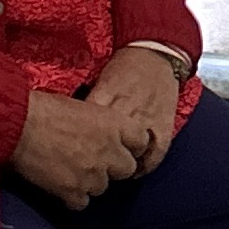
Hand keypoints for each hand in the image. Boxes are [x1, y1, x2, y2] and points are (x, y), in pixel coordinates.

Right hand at [11, 86, 141, 208]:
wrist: (20, 125)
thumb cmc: (47, 108)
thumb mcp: (85, 107)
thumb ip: (101, 124)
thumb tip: (102, 133)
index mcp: (115, 124)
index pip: (142, 141)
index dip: (132, 145)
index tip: (122, 146)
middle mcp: (109, 151)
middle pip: (127, 169)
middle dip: (114, 167)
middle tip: (96, 161)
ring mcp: (92, 174)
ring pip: (103, 188)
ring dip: (91, 182)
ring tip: (74, 171)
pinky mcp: (72, 191)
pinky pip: (82, 203)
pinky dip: (73, 197)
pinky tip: (62, 186)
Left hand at [81, 43, 182, 177]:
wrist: (156, 53)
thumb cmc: (124, 68)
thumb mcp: (100, 82)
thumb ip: (87, 105)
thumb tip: (64, 125)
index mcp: (105, 96)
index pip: (85, 129)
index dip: (76, 148)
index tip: (71, 158)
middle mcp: (125, 110)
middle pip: (106, 146)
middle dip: (96, 161)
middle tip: (88, 171)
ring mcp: (146, 120)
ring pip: (129, 155)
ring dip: (119, 168)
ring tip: (110, 175)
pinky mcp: (164, 126)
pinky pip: (155, 154)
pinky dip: (144, 167)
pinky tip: (135, 172)